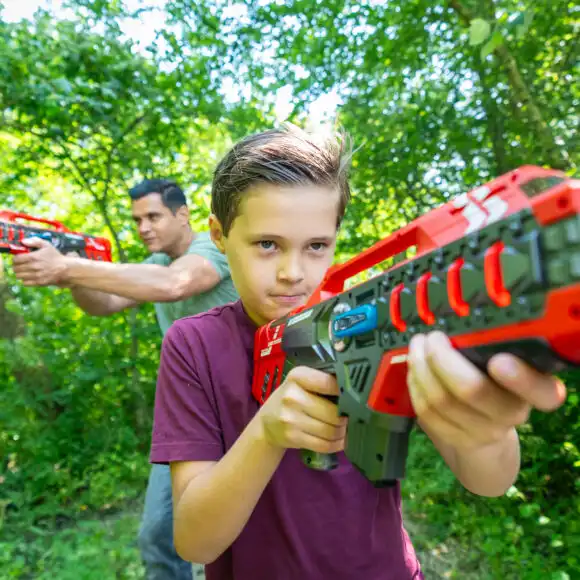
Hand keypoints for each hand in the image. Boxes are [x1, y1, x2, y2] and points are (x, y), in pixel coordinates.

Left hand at [11, 237, 68, 285]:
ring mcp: (36, 276)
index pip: (15, 259)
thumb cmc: (55, 257)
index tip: (18, 258)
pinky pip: (24, 283)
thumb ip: (34, 241)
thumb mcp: (46, 245)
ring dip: (20, 273)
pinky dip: (25, 280)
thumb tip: (23, 241)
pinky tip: (30, 276)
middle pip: (15, 268)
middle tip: (21, 265)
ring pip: (19, 276)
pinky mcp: (38, 282)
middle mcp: (33, 267)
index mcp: (33, 257)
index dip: (15, 259)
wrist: (65, 269)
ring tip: (25, 271)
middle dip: (17, 266)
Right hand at [259, 366, 347, 453]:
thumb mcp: (301, 383)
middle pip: (333, 412)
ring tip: (344, 430)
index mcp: (297, 376)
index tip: (354, 398)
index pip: (329, 383)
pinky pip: (323, 444)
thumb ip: (323, 382)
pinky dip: (336, 445)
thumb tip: (355, 391)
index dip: (346, 392)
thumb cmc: (291, 399)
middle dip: (346, 419)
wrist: (266, 423)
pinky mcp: (292, 437)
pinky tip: (338, 441)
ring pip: (330, 430)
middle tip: (349, 419)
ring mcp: (290, 418)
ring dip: (342, 433)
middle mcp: (292, 396)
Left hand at [407, 331, 566, 451]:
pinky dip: (415, 383)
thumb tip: (462, 321)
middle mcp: (511, 414)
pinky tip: (415, 367)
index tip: (498, 361)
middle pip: (473, 390)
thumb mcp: (509, 364)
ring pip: (441, 399)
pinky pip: (425, 410)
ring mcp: (481, 431)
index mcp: (536, 391)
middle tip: (433, 337)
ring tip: (418, 345)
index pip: (544, 392)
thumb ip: (496, 346)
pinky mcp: (453, 438)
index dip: (521, 379)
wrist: (485, 434)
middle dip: (442, 358)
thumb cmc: (497, 384)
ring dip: (421, 366)